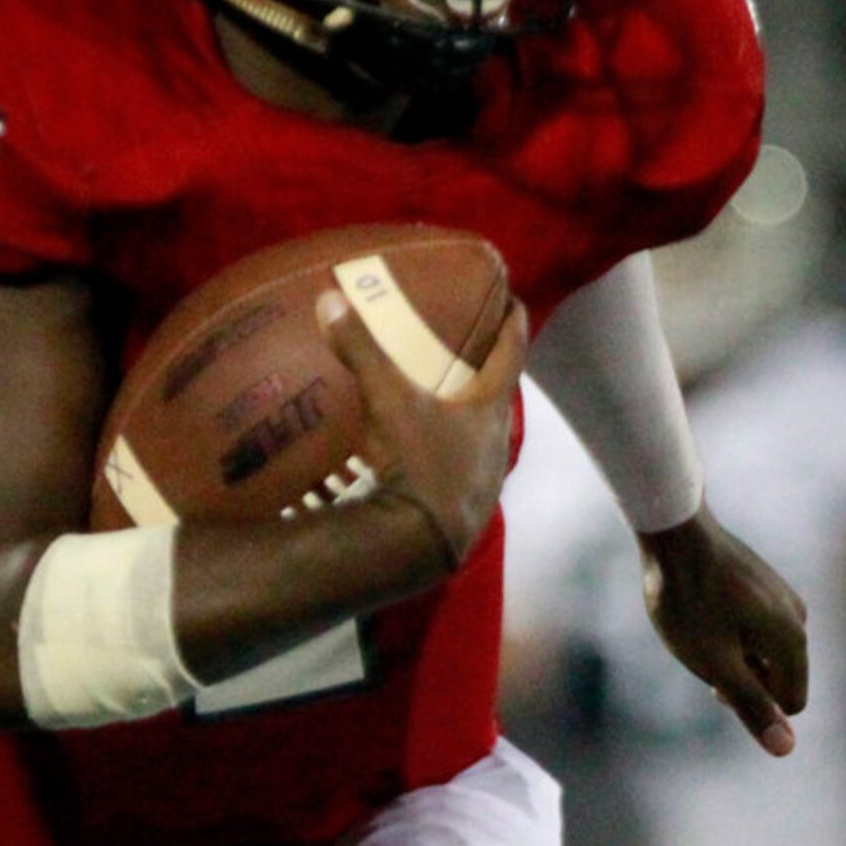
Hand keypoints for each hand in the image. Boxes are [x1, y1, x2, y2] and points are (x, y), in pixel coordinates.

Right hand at [317, 287, 529, 579]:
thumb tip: (331, 300)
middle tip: (468, 349)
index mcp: (489, 409)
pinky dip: (448, 456)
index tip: (514, 300)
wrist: (417, 546)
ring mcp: (485, 482)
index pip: (511, 354)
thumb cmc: (416, 464)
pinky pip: (461, 471)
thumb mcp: (386, 402)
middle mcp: (496, 444)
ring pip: (481, 438)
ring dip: (467, 419)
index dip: (513, 323)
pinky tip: (425, 458)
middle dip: (485, 373)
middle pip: (498, 397)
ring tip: (443, 402)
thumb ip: (361, 352)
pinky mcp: (465, 512)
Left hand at [637, 502, 807, 755]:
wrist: (673, 529)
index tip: (713, 677)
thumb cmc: (688, 600)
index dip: (750, 703)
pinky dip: (730, 629)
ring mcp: (782, 595)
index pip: (790, 701)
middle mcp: (798, 616)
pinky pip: (755, 626)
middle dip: (740, 676)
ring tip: (696, 626)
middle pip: (778, 676)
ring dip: (732, 652)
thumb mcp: (714, 663)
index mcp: (794, 639)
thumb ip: (751, 706)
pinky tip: (699, 608)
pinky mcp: (763, 582)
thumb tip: (786, 749)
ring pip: (762, 650)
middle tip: (700, 648)